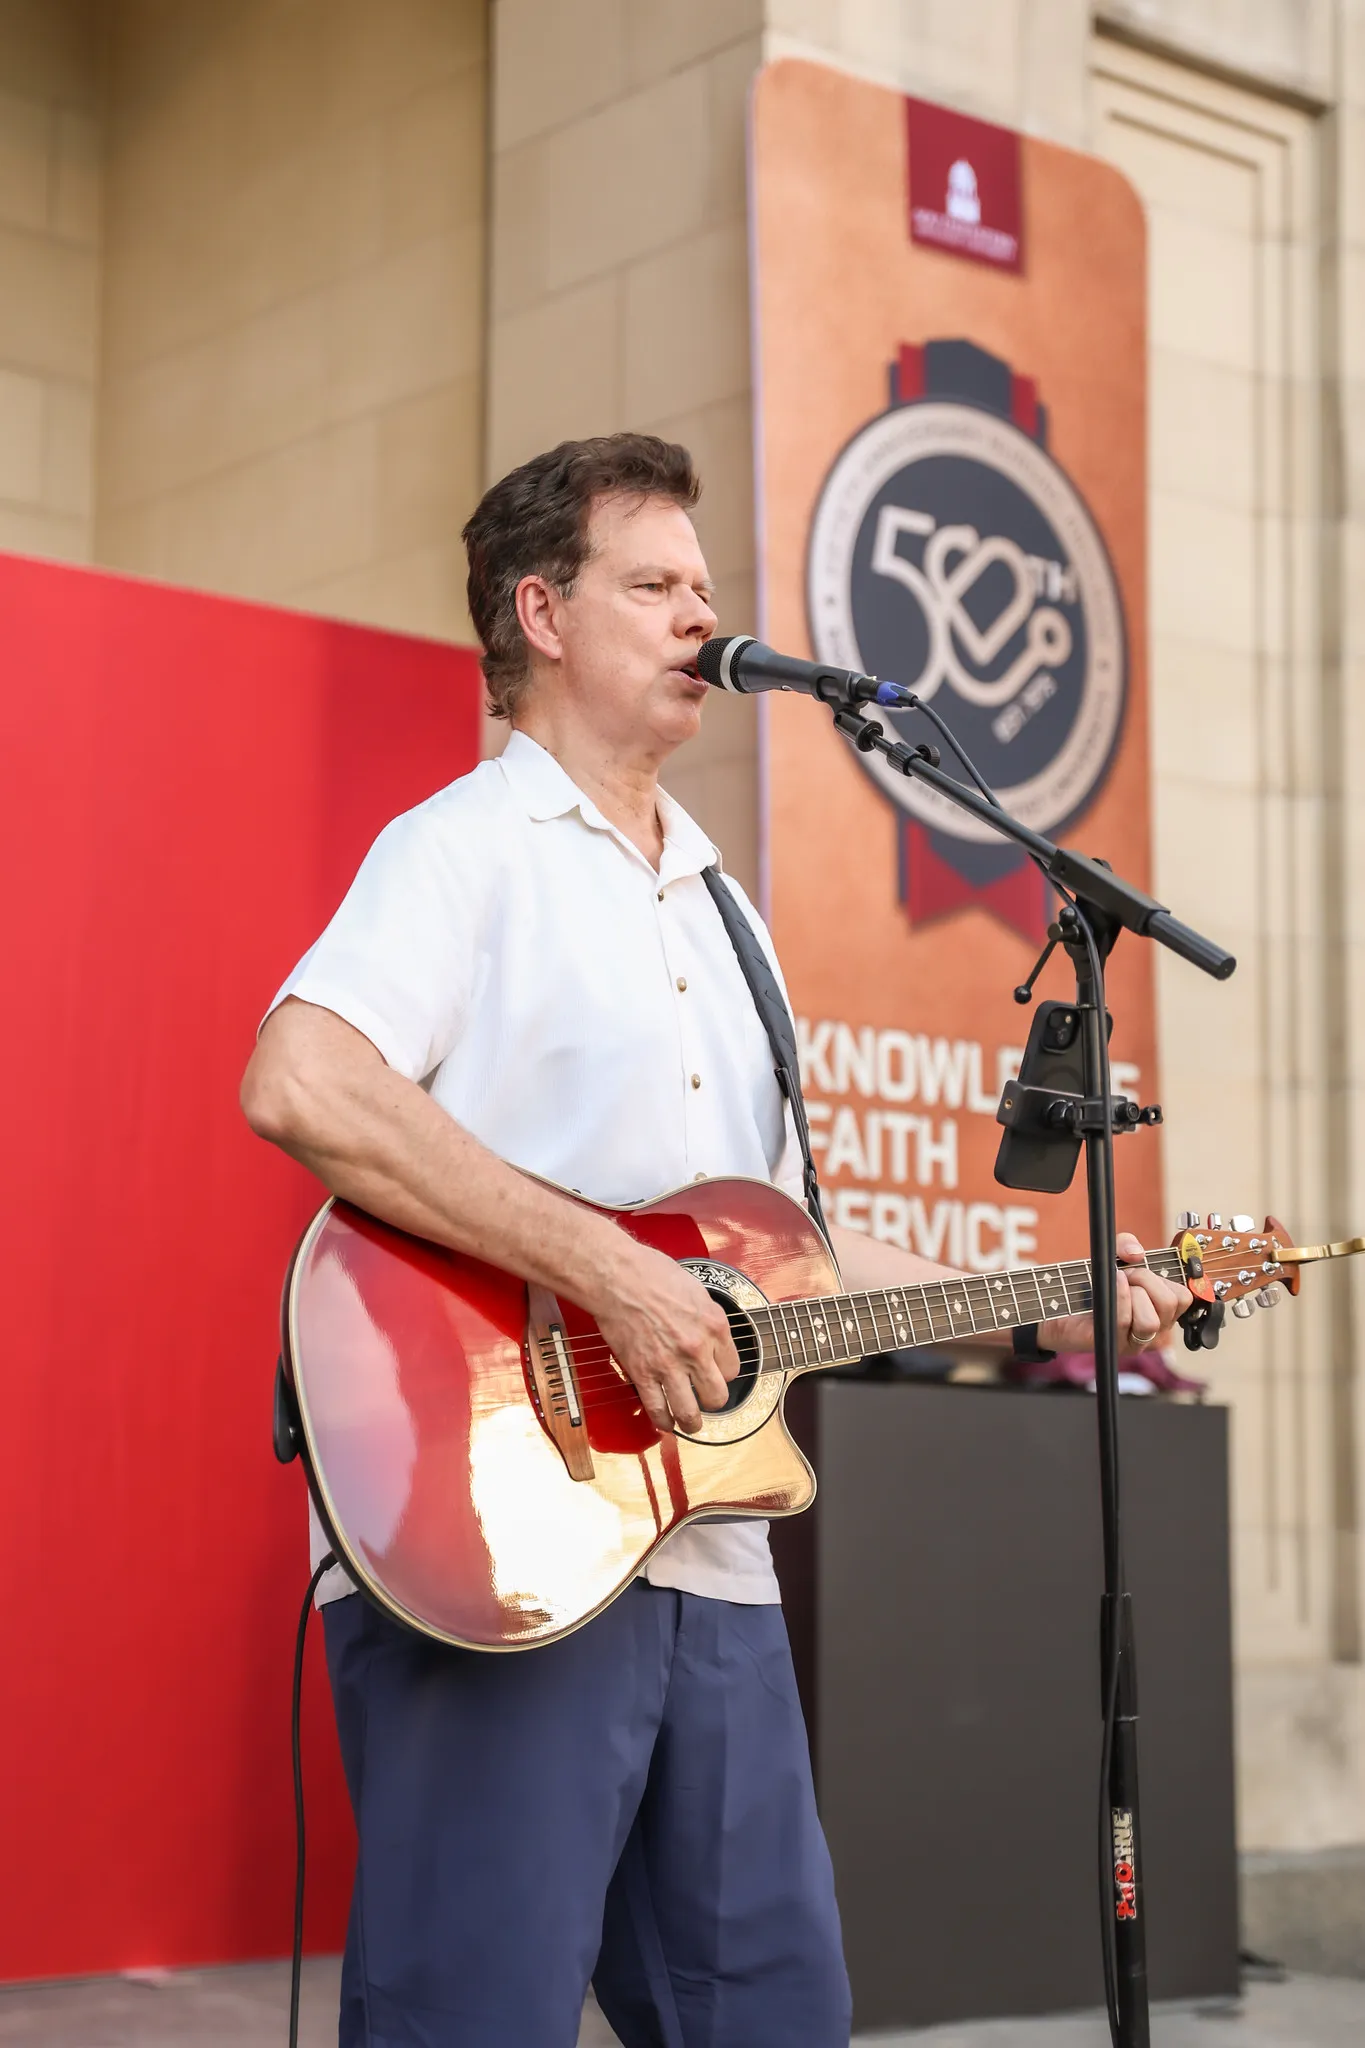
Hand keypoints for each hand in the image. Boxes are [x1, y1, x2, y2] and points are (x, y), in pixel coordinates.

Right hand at [586, 1240, 739, 1434]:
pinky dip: (663, 1421)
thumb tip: (712, 1336)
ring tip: (690, 1422)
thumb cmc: (652, 1274)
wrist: (616, 1277)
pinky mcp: (642, 1373)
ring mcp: (669, 1365)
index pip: (733, 1368)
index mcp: (714, 1325)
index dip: (724, 1373)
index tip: (716, 1373)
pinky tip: (665, 1421)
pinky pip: (658, 1409)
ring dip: (692, 1422)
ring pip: (690, 1412)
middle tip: (705, 1398)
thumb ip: (708, 1319)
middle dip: (713, 1400)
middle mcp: (697, 1350)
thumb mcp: (696, 1290)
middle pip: (717, 1395)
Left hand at [1038, 1232, 1191, 1355]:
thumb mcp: (1113, 1256)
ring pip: (1150, 1321)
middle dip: (1146, 1280)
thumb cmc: (1095, 1285)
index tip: (1138, 1272)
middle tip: (1126, 1275)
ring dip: (1132, 1294)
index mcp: (1163, 1311)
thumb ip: (1126, 1244)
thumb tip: (1137, 1253)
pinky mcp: (1114, 1345)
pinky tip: (1109, 1287)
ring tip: (1116, 1286)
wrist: (1062, 1305)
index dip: (1161, 1278)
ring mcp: (1136, 1341)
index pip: (1183, 1297)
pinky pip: (1123, 1322)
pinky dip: (1118, 1298)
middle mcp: (1156, 1329)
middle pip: (1170, 1305)